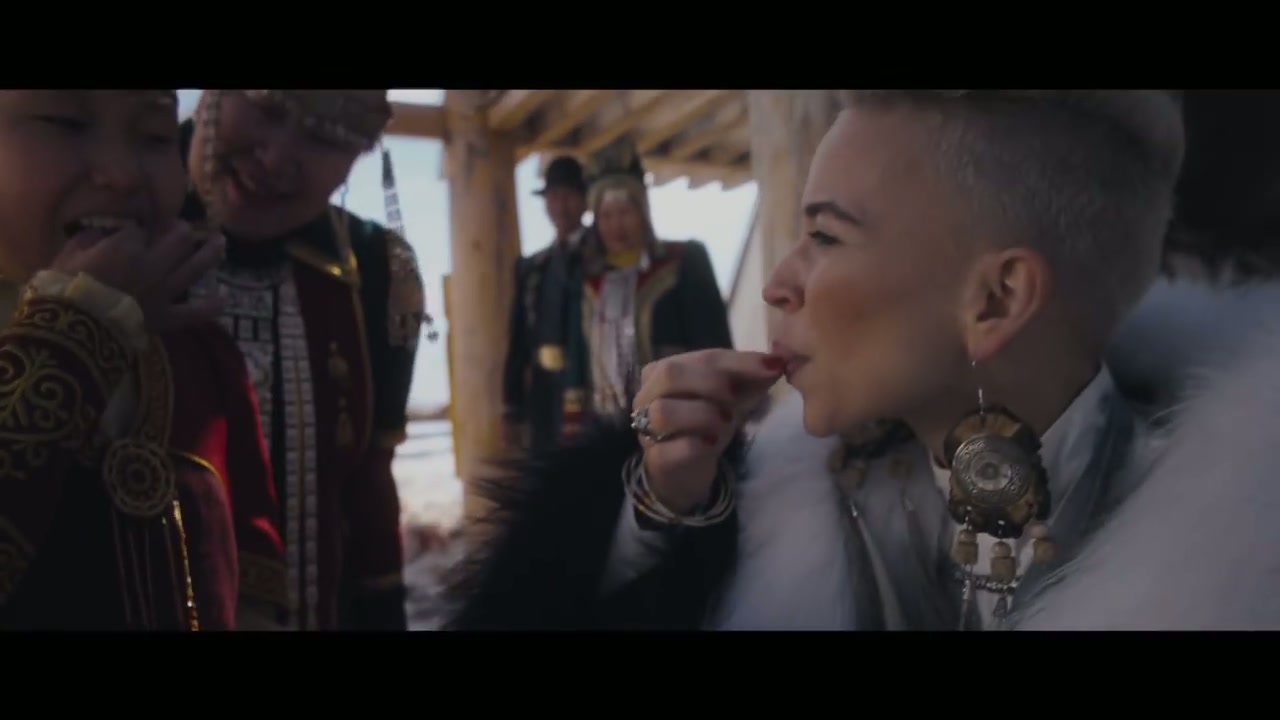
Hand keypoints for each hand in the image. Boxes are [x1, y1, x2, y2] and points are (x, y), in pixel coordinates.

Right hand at [50, 221, 226, 332]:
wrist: (75, 329)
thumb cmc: (66, 289)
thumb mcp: (68, 254)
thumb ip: (89, 238)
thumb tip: (102, 234)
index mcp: (127, 246)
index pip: (141, 229)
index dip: (139, 229)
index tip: (133, 233)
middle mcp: (153, 264)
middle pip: (179, 239)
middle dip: (181, 230)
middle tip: (182, 229)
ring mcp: (165, 291)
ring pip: (197, 266)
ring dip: (212, 252)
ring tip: (221, 242)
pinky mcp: (168, 317)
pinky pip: (197, 312)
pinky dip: (214, 305)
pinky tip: (225, 296)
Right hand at [631, 349, 783, 513]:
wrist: (688, 467)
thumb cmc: (707, 422)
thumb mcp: (731, 396)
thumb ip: (750, 377)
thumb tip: (778, 361)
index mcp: (663, 370)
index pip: (702, 357)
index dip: (738, 360)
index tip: (773, 365)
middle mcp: (647, 396)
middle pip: (670, 375)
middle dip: (710, 381)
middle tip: (737, 394)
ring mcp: (646, 429)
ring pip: (663, 411)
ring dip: (701, 413)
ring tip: (727, 421)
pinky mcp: (656, 460)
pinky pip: (668, 449)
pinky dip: (694, 444)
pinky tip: (713, 444)